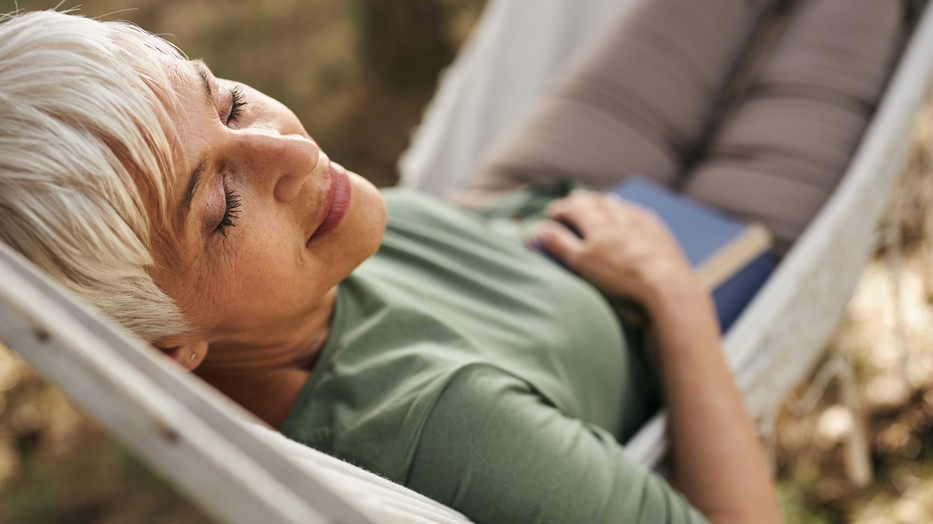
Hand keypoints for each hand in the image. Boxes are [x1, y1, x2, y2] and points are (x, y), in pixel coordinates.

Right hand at [534, 191, 698, 309]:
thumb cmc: (619, 277)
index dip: (561, 209)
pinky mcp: (661, 237)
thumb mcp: (582, 263)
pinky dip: (635, 212)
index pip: (575, 210)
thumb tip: (539, 229)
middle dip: (584, 201)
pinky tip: (637, 213)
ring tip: (602, 200)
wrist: (666, 286)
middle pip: (598, 204)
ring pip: (622, 208)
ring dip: (608, 203)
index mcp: (598, 226)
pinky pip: (645, 217)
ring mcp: (643, 226)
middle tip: (574, 199)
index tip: (551, 211)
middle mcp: (620, 220)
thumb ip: (560, 244)